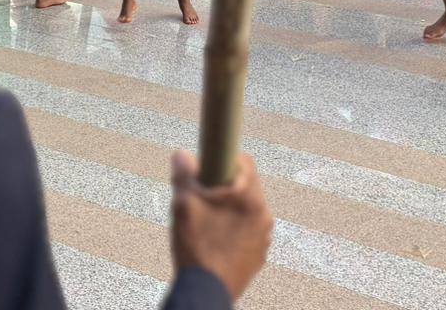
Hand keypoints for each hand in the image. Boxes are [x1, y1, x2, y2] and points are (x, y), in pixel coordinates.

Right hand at [170, 151, 272, 301]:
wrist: (206, 292)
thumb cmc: (196, 246)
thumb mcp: (183, 204)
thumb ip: (184, 174)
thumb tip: (182, 154)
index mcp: (250, 198)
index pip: (244, 161)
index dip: (224, 159)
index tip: (208, 167)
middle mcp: (264, 215)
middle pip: (246, 186)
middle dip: (225, 187)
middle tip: (203, 196)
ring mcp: (264, 237)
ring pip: (247, 210)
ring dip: (231, 209)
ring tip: (207, 221)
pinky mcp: (259, 255)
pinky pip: (248, 232)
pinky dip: (234, 230)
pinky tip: (215, 240)